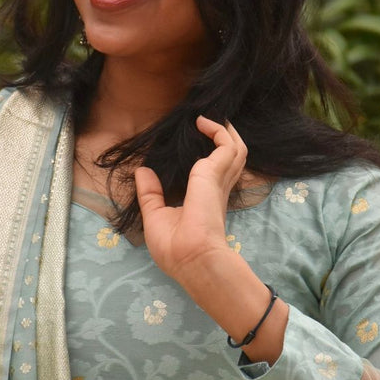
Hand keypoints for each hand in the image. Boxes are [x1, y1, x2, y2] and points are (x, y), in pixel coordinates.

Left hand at [134, 115, 246, 284]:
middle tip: (210, 126)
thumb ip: (151, 193)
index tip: (199, 144)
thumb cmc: (176, 249)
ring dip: (226, 131)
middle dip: (225, 139)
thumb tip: (142, 171)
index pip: (216, 175)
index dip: (213, 159)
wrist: (191, 259)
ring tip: (209, 120)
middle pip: (232, 158)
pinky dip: (217, 130)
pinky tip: (202, 123)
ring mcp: (219, 180)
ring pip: (236, 149)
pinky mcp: (215, 172)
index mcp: (207, 202)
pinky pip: (225, 144)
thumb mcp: (156, 217)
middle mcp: (218, 189)